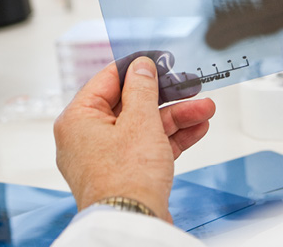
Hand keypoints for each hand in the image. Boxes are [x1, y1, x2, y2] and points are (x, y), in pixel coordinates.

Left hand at [54, 56, 215, 221]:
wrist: (133, 223)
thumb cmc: (126, 179)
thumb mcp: (140, 121)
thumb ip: (143, 89)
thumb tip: (141, 66)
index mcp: (78, 119)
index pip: (108, 79)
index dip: (138, 67)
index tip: (160, 59)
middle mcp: (87, 137)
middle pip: (130, 104)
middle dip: (167, 97)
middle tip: (189, 85)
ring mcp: (105, 157)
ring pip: (143, 126)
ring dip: (176, 117)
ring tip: (204, 108)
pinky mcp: (124, 173)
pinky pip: (147, 146)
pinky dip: (171, 138)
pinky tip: (196, 128)